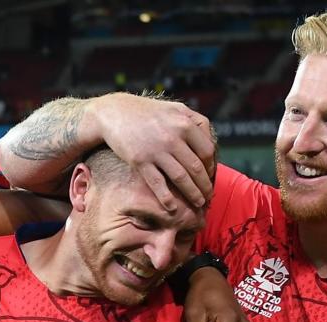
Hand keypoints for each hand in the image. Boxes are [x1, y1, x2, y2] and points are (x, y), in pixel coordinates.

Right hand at [91, 93, 216, 208]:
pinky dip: (167, 198)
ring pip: (181, 178)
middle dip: (204, 186)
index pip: (207, 151)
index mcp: (184, 123)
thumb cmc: (147, 112)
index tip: (210, 177)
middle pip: (196, 167)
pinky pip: (158, 184)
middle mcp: (172, 137)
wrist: (114, 113)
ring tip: (198, 204)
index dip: (211, 167)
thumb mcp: (175, 108)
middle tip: (208, 197)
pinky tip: (173, 208)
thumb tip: (212, 143)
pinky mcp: (140, 161)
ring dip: (192, 194)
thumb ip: (195, 122)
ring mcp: (156, 150)